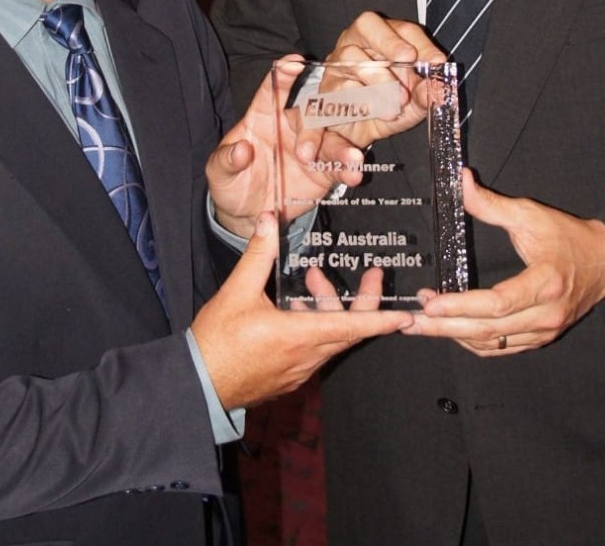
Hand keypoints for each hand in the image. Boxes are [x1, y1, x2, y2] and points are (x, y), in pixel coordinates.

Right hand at [191, 212, 414, 408]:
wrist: (197, 384)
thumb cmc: (216, 343)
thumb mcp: (237, 292)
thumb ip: (258, 255)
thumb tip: (269, 221)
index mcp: (299, 336)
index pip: (352, 327)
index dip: (382, 320)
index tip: (408, 316)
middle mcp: (306, 357)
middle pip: (348, 330)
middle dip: (363, 301)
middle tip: (374, 275)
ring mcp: (298, 370)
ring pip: (330, 338)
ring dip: (329, 309)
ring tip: (310, 279)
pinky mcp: (288, 375)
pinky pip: (314, 349)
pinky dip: (315, 326)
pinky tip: (295, 309)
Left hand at [207, 56, 368, 238]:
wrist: (246, 214)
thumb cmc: (230, 183)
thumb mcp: (218, 172)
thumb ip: (227, 159)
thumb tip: (242, 149)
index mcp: (264, 117)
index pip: (272, 91)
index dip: (282, 76)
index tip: (293, 63)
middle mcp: (291, 127)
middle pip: (309, 116)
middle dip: (314, 128)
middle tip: (307, 152)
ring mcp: (311, 148)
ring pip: (331, 140)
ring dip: (343, 150)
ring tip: (353, 160)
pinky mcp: (323, 171)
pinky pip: (339, 166)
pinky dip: (348, 169)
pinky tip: (354, 174)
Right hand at [307, 11, 447, 146]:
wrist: (358, 136)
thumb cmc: (387, 108)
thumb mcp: (413, 104)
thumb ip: (424, 94)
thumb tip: (441, 90)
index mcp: (383, 41)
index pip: (403, 29)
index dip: (421, 42)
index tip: (437, 61)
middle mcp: (356, 43)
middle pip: (367, 25)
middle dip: (390, 42)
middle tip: (408, 59)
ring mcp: (338, 64)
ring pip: (352, 58)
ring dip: (378, 79)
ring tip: (397, 102)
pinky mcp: (326, 89)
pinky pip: (340, 89)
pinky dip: (363, 102)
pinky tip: (376, 112)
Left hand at [406, 171, 604, 355]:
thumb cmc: (569, 238)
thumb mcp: (530, 214)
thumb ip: (491, 203)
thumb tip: (461, 182)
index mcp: (545, 283)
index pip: (497, 303)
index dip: (461, 306)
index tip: (431, 301)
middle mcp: (546, 314)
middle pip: (488, 330)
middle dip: (444, 327)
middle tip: (411, 321)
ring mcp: (544, 330)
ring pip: (492, 344)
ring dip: (454, 336)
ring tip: (423, 323)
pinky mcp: (541, 337)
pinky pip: (502, 348)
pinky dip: (474, 342)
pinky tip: (452, 330)